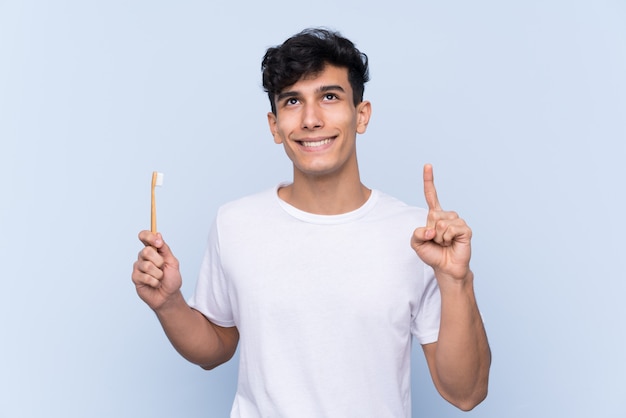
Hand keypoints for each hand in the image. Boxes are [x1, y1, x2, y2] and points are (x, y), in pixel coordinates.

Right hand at [132, 231, 182, 310]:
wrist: (169, 296)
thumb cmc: (171, 279)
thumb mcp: (172, 262)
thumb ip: (165, 249)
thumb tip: (158, 234)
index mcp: (153, 250)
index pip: (144, 236)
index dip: (149, 237)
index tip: (158, 243)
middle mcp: (143, 256)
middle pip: (146, 251)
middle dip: (159, 261)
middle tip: (162, 268)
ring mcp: (138, 267)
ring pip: (147, 265)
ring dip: (158, 274)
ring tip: (160, 278)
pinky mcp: (135, 278)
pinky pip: (145, 277)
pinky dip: (154, 282)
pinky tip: (155, 284)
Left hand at [411, 164, 471, 282]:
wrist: (445, 268)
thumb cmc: (432, 254)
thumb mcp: (416, 244)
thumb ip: (416, 234)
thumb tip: (431, 229)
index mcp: (435, 216)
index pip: (431, 195)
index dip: (429, 181)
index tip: (428, 165)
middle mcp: (447, 216)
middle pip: (433, 215)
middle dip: (430, 232)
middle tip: (436, 241)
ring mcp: (457, 222)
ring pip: (441, 223)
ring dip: (439, 237)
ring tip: (444, 243)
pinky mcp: (466, 230)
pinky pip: (451, 229)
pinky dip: (447, 238)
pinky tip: (451, 243)